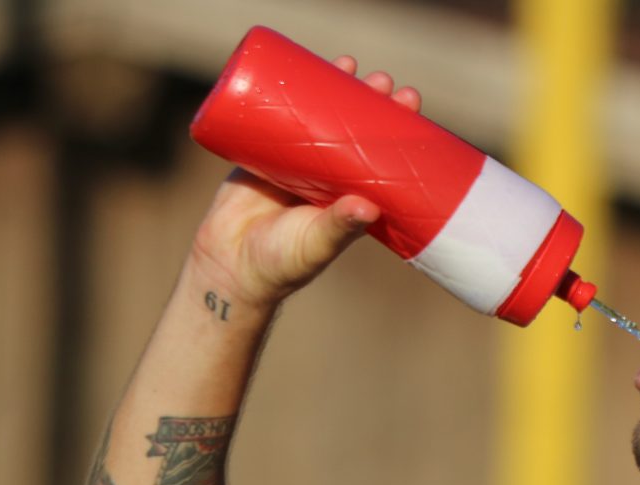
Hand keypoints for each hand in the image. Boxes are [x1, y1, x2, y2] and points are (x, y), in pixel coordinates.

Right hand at [188, 59, 422, 309]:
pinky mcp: (261, 153)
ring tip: (349, 64)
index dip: (395, 129)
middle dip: (369, 102)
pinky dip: (288, 92)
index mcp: (350, 195)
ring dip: (333, 89)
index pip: (381, 155)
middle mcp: (327, 176)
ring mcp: (295, 162)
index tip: (409, 102)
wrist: (230, 266)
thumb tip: (370, 206)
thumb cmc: (283, 262)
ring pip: (318, 118)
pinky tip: (299, 68)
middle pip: (353, 130)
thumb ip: (340, 226)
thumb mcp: (317, 243)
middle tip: (383, 80)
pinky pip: (276, 116)